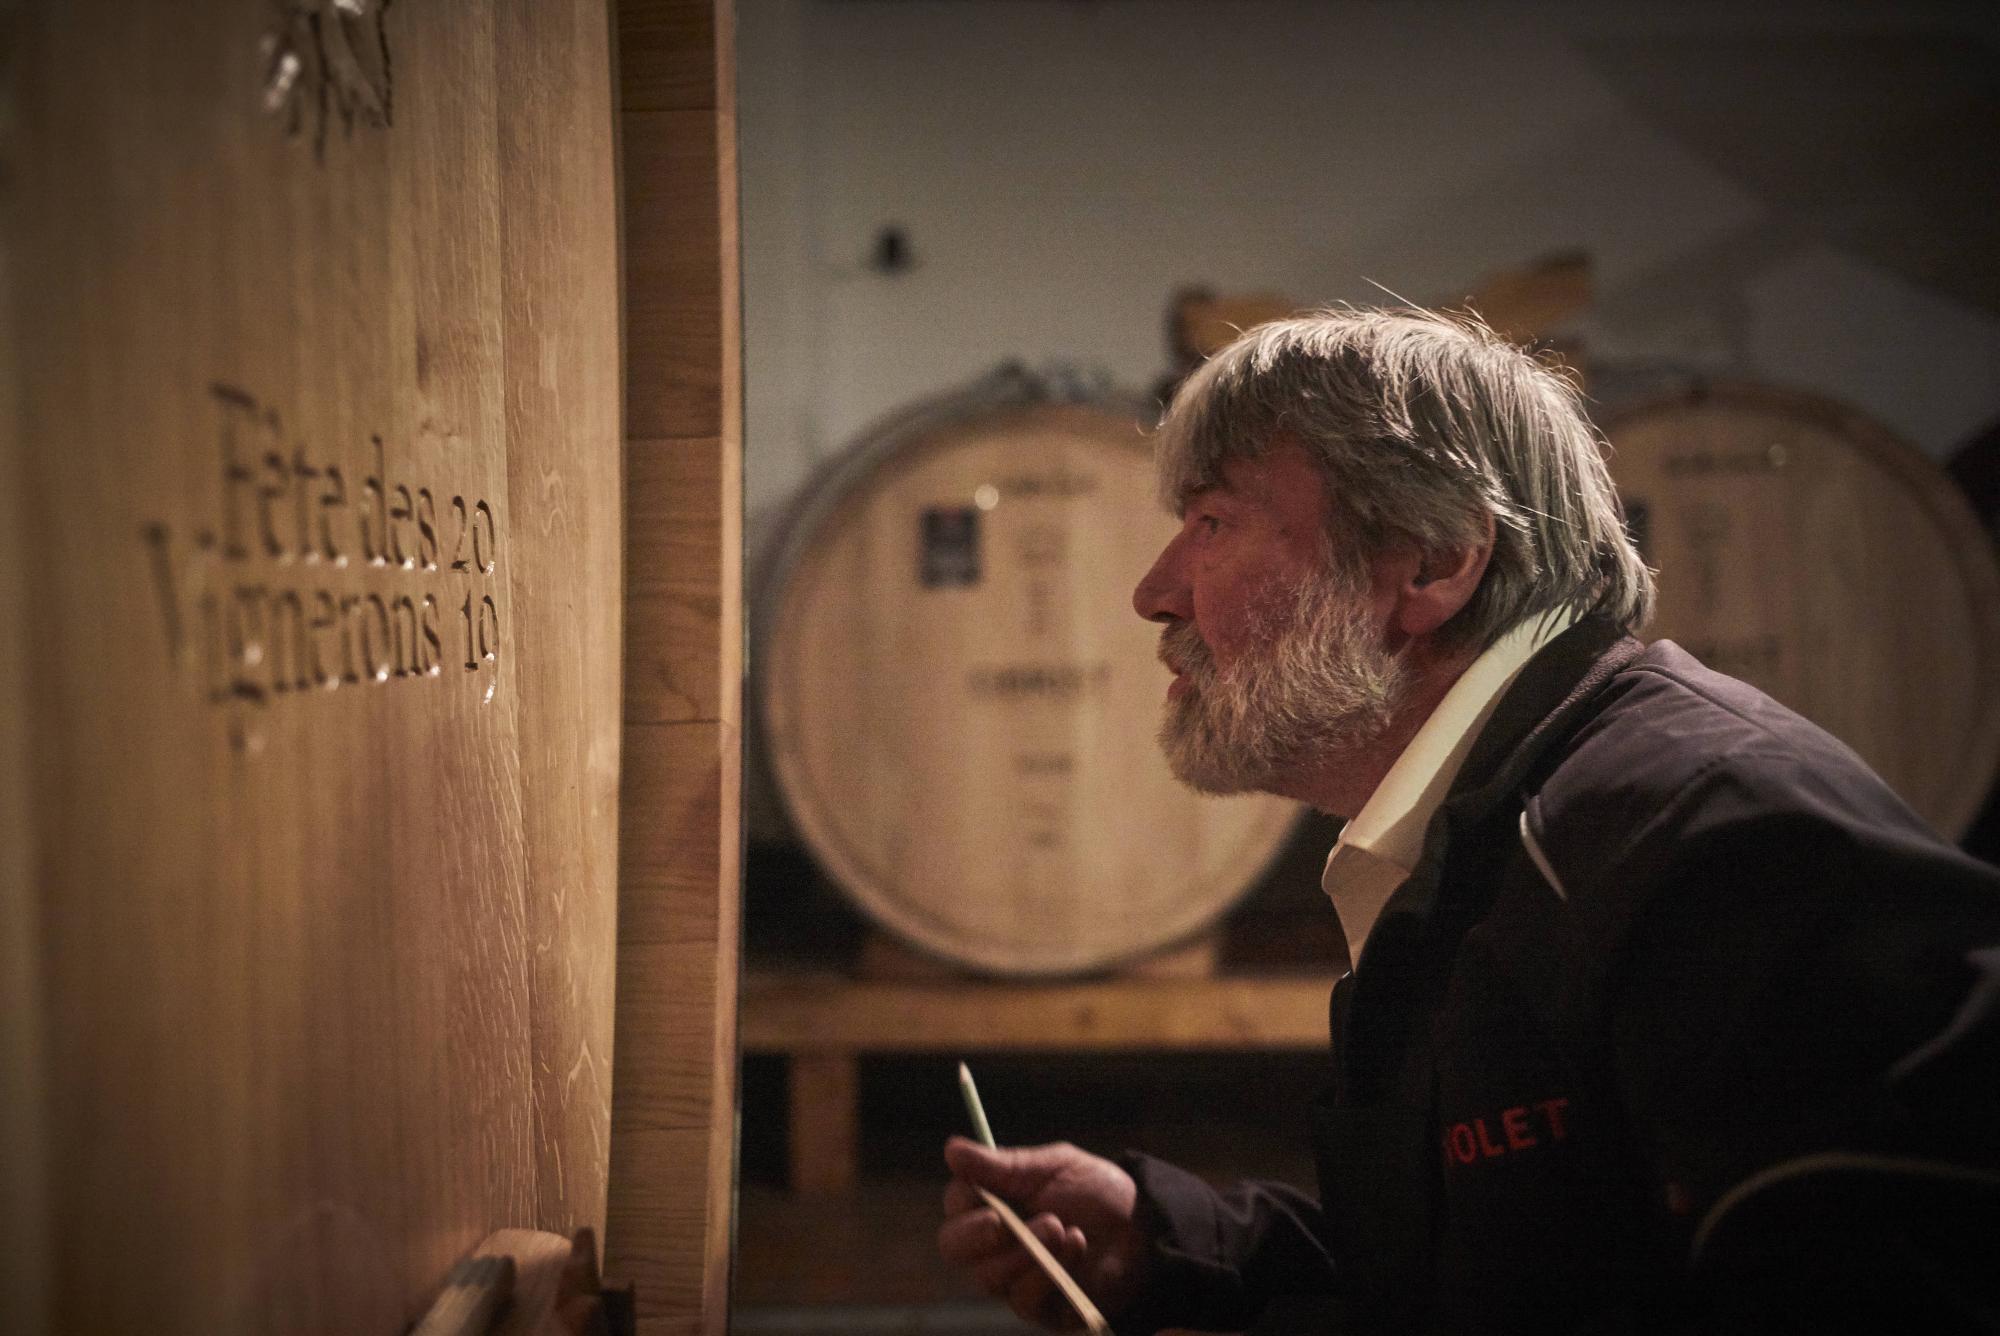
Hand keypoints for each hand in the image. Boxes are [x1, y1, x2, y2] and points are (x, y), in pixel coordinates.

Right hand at [938, 1136, 1149, 1330]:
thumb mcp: (1054, 1167)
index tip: (983, 1196)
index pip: (956, 1208)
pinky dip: (1047, 1273)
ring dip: (1024, 1250)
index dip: (963, 1204)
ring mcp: (1015, 1278)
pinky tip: (1076, 1247)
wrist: (1144, 1228)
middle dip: (976, 1236)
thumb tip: (951, 1149)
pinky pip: (1024, 1299)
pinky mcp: (1040, 1307)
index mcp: (993, 1204)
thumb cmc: (1096, 1192)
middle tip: (1003, 1223)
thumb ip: (1003, 1165)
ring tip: (1060, 1226)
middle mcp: (995, 1244)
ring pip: (989, 1276)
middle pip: (955, 1248)